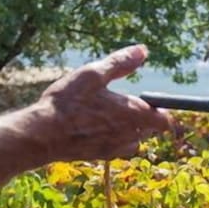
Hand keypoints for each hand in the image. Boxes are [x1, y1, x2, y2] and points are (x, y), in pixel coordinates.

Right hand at [28, 44, 175, 160]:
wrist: (43, 135)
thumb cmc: (68, 102)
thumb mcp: (93, 74)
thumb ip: (120, 63)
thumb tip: (142, 51)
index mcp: (134, 114)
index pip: (165, 121)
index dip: (162, 111)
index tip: (151, 101)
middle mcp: (130, 135)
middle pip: (150, 130)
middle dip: (143, 118)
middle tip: (121, 102)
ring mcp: (117, 148)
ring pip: (134, 140)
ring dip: (128, 129)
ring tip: (106, 115)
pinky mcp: (103, 156)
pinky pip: (118, 148)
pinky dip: (113, 138)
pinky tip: (95, 128)